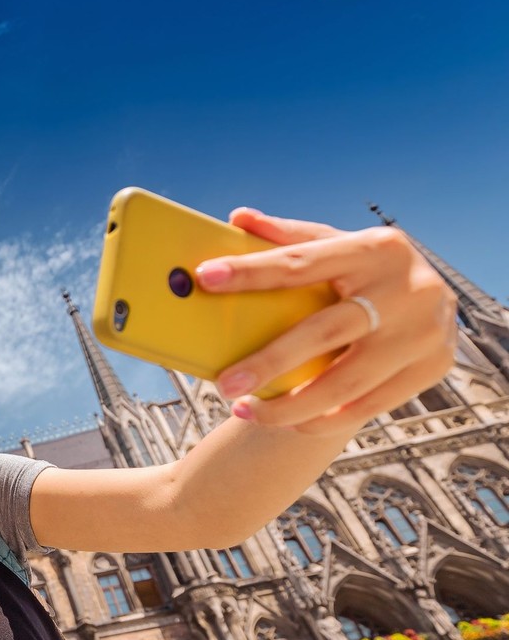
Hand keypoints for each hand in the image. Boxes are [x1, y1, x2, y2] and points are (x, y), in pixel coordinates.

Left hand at [198, 208, 456, 434]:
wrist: (433, 302)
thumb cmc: (367, 272)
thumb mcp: (339, 247)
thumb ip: (292, 237)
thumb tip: (238, 218)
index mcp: (376, 249)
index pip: (302, 262)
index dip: (252, 271)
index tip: (205, 277)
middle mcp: (406, 289)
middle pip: (325, 332)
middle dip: (269, 362)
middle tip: (225, 383)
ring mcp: (423, 333)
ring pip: (345, 383)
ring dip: (289, 405)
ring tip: (245, 411)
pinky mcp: (432, 369)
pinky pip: (365, 406)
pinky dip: (321, 419)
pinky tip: (286, 421)